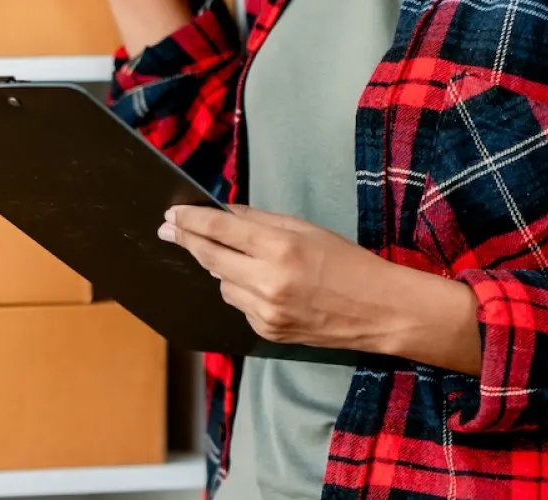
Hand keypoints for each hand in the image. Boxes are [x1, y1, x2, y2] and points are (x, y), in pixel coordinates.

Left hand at [153, 205, 451, 359]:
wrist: (379, 311)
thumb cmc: (349, 263)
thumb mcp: (307, 229)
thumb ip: (261, 221)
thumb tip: (224, 213)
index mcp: (280, 248)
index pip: (219, 230)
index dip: (191, 220)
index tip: (172, 214)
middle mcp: (267, 282)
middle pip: (210, 258)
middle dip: (187, 242)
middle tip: (167, 230)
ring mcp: (265, 312)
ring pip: (221, 284)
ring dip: (221, 268)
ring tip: (241, 258)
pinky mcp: (267, 332)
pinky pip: (239, 305)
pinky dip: (242, 291)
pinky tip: (264, 285)